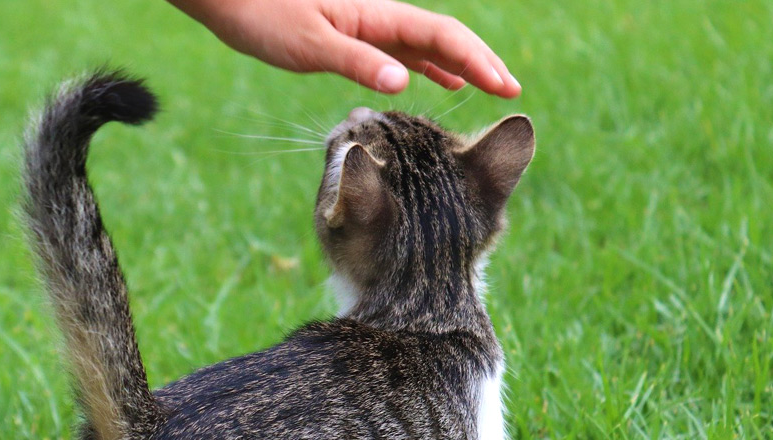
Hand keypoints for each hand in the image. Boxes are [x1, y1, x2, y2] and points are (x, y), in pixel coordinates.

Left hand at [169, 0, 520, 96]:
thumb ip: (357, 61)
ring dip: (459, 63)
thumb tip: (405, 81)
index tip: (504, 86)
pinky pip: (402, 50)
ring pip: (425, 44)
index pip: (440, 34)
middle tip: (510, 90)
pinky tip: (439, 81)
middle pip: (442, 36)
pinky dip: (428, 65)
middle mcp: (377, 17)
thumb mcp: (308, 44)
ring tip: (488, 86)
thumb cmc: (262, 16)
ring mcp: (366, 26)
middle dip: (480, 60)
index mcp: (374, 15)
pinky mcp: (351, 36)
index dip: (476, 58)